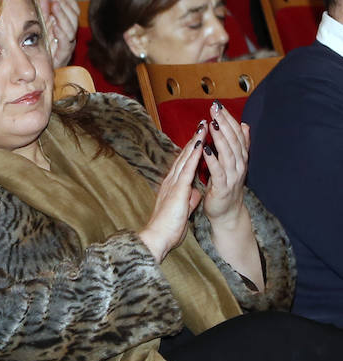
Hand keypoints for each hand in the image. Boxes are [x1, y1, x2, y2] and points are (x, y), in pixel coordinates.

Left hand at [39, 0, 78, 67]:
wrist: (38, 71)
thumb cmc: (41, 47)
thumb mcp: (42, 25)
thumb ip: (44, 11)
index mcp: (65, 28)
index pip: (72, 11)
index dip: (69, 0)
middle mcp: (69, 36)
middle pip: (73, 18)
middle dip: (66, 6)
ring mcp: (67, 46)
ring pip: (70, 28)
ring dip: (62, 15)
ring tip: (55, 6)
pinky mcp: (62, 55)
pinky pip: (65, 42)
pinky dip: (61, 32)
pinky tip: (55, 25)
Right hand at [139, 125, 204, 261]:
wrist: (158, 237)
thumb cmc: (168, 227)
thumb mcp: (183, 210)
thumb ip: (188, 199)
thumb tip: (195, 193)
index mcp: (173, 185)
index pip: (185, 163)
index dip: (192, 149)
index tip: (200, 136)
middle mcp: (172, 180)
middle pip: (185, 156)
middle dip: (194, 139)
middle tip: (202, 123)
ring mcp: (173, 183)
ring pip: (186, 157)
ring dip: (195, 141)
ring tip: (203, 126)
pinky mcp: (177, 189)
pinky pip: (187, 169)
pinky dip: (194, 155)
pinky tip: (200, 144)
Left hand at [201, 101, 248, 223]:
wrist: (226, 212)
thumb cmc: (226, 185)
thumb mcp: (233, 162)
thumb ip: (238, 144)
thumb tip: (244, 125)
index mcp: (240, 158)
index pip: (237, 134)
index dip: (229, 119)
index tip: (218, 105)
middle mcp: (239, 165)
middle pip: (233, 141)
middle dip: (224, 123)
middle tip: (215, 108)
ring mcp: (232, 177)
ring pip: (228, 154)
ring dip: (220, 138)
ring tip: (213, 124)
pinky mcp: (223, 187)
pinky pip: (218, 172)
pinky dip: (213, 160)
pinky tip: (206, 150)